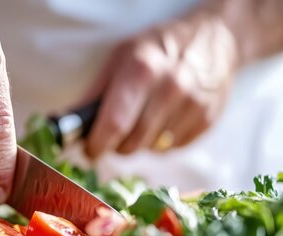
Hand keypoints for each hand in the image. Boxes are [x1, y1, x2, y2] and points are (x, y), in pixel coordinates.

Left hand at [83, 10, 238, 156]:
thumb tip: (66, 126)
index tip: (89, 149)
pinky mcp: (206, 121)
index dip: (96, 145)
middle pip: (131, 144)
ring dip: (140, 143)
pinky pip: (172, 149)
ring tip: (142, 119)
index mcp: (142, 70)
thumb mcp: (121, 57)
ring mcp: (192, 107)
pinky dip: (161, 142)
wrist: (215, 38)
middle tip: (114, 132)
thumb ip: (95, 93)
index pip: (114, 125)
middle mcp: (170, 89)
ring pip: (151, 150)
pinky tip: (163, 120)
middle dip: (116, 145)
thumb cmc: (158, 48)